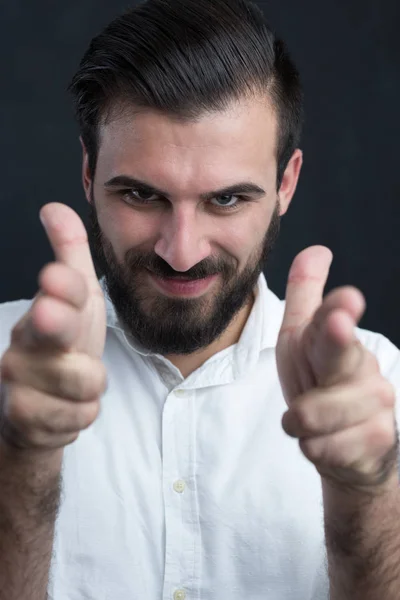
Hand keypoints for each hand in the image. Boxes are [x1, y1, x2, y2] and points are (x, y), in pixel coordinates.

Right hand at [0, 203, 106, 451]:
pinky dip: (80, 415)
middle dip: (53, 321)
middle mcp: (27, 340)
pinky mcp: (25, 419)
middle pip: (50, 330)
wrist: (42, 403)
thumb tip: (54, 207)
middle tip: (49, 314)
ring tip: (77, 383)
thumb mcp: (77, 299)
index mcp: (47, 307)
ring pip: (82, 381)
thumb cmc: (64, 344)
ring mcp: (21, 379)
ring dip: (91, 387)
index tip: (57, 275)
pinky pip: (79, 417)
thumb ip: (70, 253)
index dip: (62, 285)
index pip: (60, 291)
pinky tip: (66, 409)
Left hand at [276, 246, 397, 491]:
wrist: (350, 448)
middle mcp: (360, 366)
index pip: (333, 320)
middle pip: (341, 353)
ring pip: (313, 414)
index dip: (337, 309)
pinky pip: (320, 449)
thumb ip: (307, 295)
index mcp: (334, 339)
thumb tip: (317, 250)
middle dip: (338, 337)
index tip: (345, 298)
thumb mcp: (304, 340)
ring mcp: (374, 403)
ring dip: (298, 423)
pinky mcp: (376, 441)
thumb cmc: (321, 384)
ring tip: (309, 421)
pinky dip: (313, 449)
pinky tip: (327, 443)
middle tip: (338, 321)